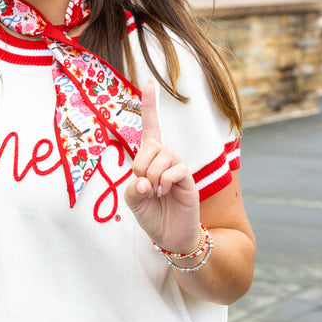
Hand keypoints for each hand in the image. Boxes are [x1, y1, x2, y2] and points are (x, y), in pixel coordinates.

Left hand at [122, 79, 199, 253]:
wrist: (170, 237)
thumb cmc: (152, 216)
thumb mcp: (133, 202)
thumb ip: (133, 188)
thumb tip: (143, 180)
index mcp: (150, 159)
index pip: (151, 128)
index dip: (150, 106)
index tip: (149, 83)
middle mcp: (165, 159)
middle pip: (151, 146)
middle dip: (141, 166)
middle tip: (144, 187)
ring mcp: (178, 168)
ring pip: (163, 156)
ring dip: (153, 176)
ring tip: (156, 193)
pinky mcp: (188, 179)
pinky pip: (176, 169)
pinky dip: (165, 181)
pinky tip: (164, 192)